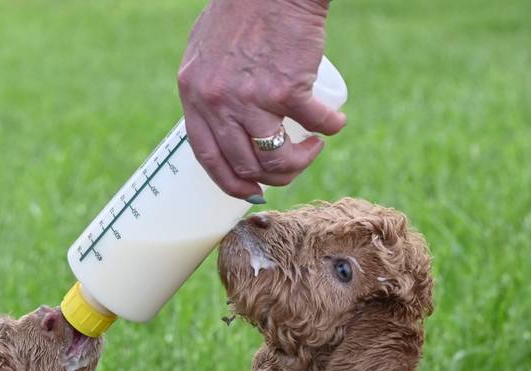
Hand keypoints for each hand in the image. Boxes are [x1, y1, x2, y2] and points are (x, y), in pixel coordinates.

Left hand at [178, 0, 345, 199]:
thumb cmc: (242, 10)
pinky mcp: (287, 88)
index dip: (230, 182)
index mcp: (194, 95)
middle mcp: (218, 102)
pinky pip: (314, 124)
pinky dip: (330, 128)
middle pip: (245, 164)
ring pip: (276, 157)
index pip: (207, 157)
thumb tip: (223, 124)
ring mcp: (252, 98)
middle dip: (274, 176)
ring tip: (314, 146)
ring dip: (301, 161)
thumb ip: (208, 88)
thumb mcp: (205, 53)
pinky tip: (336, 123)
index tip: (250, 191)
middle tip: (292, 164)